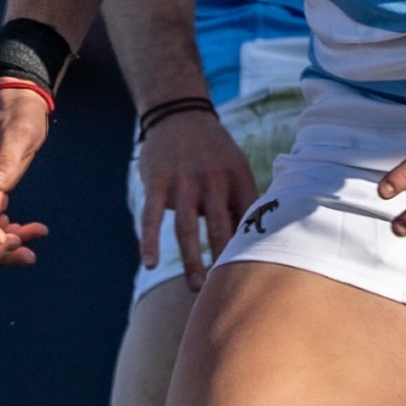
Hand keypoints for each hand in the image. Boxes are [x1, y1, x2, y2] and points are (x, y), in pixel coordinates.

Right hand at [138, 110, 257, 287]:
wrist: (179, 113)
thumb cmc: (213, 150)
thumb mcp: (236, 167)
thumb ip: (243, 201)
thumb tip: (256, 241)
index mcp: (238, 178)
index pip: (248, 220)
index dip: (251, 248)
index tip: (257, 277)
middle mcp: (213, 180)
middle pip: (220, 230)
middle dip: (224, 263)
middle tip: (227, 292)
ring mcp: (183, 181)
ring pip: (187, 229)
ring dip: (191, 261)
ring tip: (196, 287)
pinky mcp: (157, 181)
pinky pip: (151, 217)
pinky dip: (149, 241)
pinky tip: (149, 263)